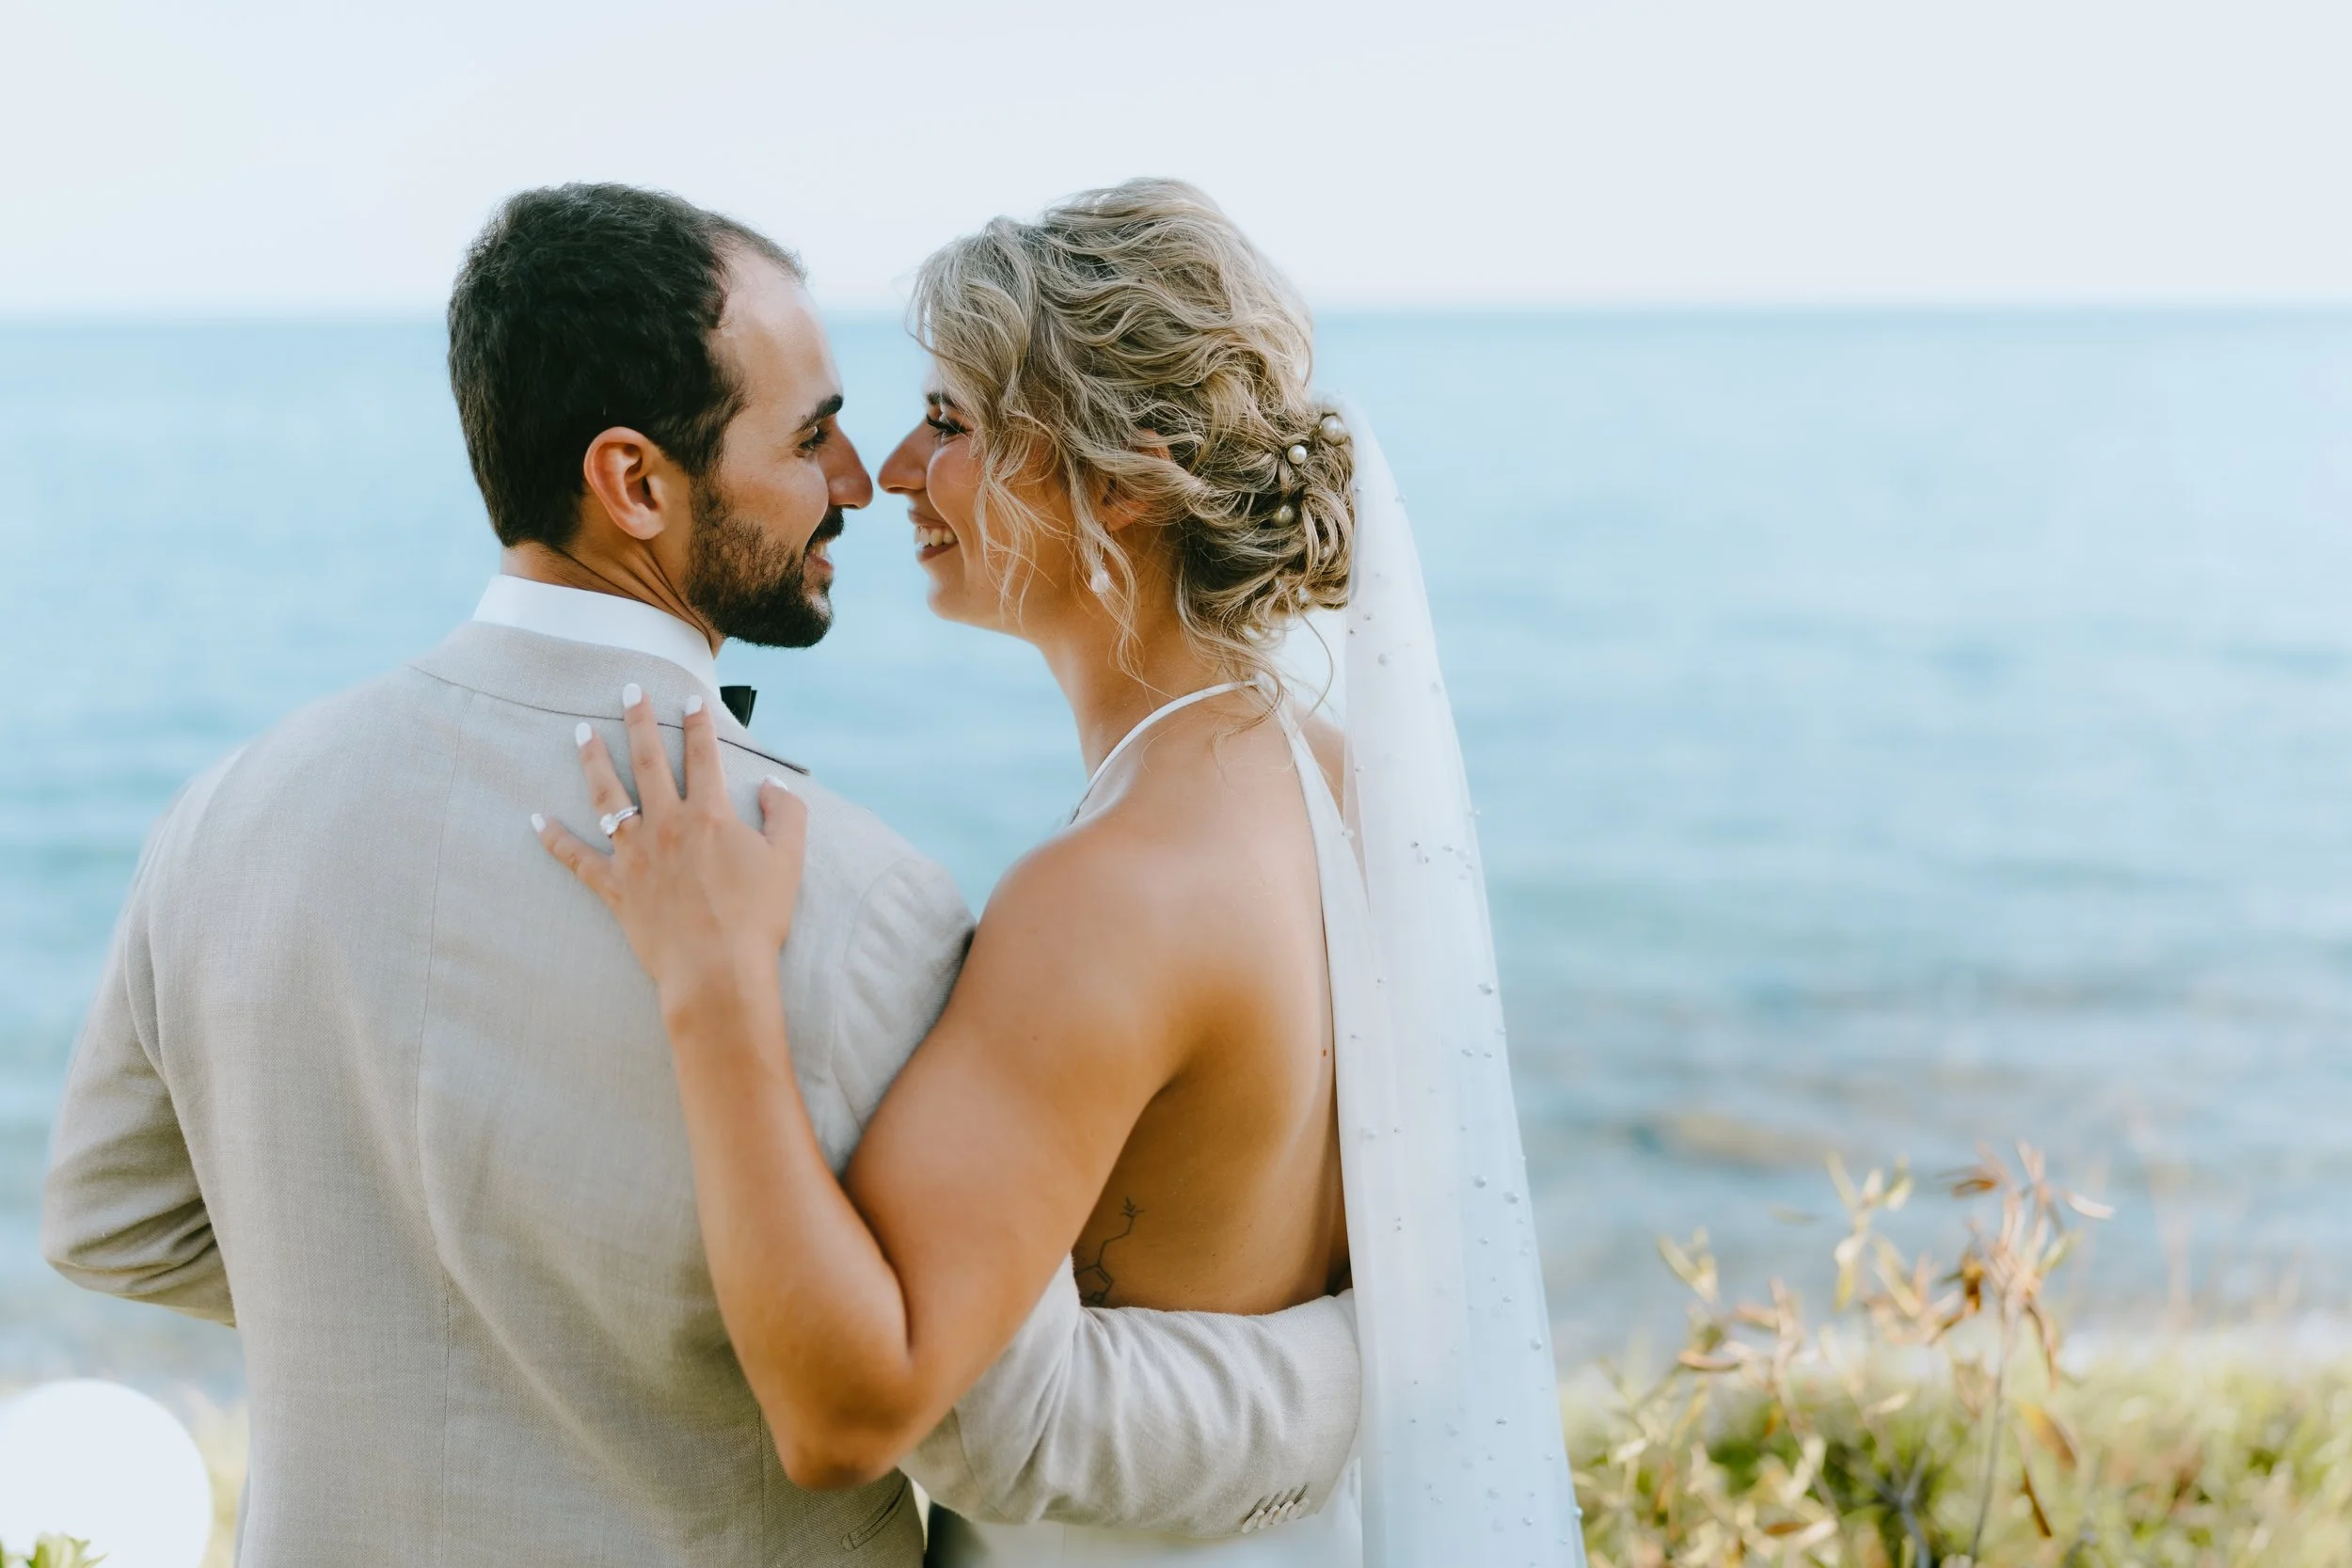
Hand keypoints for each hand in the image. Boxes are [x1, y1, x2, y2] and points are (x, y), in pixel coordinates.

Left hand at [537, 685, 806, 1004]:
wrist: (717, 971)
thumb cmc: (756, 919)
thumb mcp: (788, 861)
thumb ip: (786, 815)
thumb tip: (771, 786)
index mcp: (709, 815)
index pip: (703, 756)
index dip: (699, 724)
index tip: (692, 700)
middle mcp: (667, 825)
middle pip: (649, 762)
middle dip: (639, 722)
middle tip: (628, 691)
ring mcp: (636, 855)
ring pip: (608, 797)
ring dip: (593, 761)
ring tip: (580, 732)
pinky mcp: (616, 887)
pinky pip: (578, 859)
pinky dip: (555, 839)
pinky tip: (537, 819)